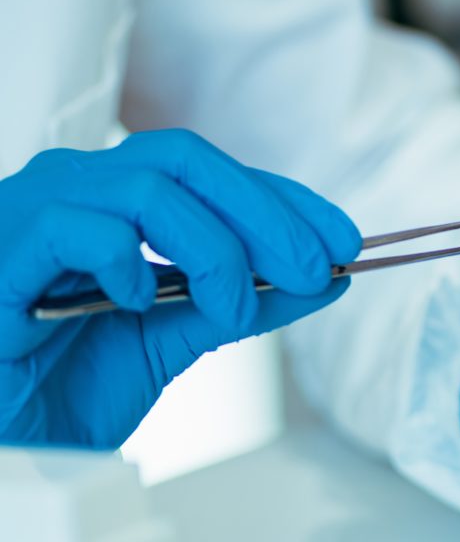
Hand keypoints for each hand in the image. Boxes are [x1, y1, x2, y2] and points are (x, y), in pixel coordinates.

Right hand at [0, 130, 359, 447]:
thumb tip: (320, 281)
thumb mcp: (174, 339)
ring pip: (148, 186)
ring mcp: (37, 208)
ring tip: (232, 307)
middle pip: (189, 161)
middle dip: (267, 215)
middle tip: (314, 268)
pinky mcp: (1, 245)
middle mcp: (80, 189)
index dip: (285, 201)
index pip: (216, 176)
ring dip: (214, 249)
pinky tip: (138, 302)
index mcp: (119, 202)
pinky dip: (127, 262)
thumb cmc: (61, 380)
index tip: (343, 239)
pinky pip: (76, 226)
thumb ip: (239, 305)